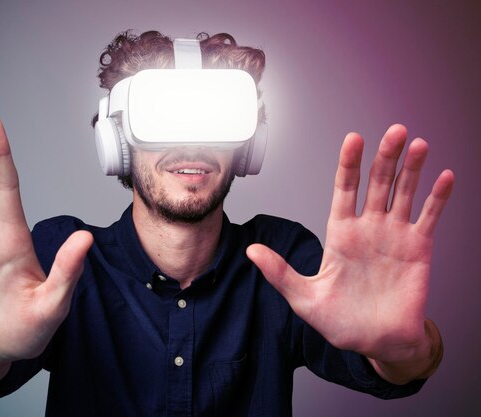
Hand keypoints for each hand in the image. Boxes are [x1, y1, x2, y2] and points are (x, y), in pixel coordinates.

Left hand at [247, 124, 453, 367]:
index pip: (344, 190)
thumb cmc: (340, 322)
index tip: (353, 139)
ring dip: (412, 169)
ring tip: (417, 144)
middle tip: (394, 131)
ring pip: (404, 193)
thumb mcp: (304, 298)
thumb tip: (251, 251)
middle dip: (385, 157)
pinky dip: (438, 197)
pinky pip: (429, 217)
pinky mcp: (418, 249)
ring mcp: (394, 236)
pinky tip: (445, 177)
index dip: (349, 164)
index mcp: (340, 234)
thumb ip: (280, 272)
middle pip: (376, 183)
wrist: (377, 343)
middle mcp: (368, 228)